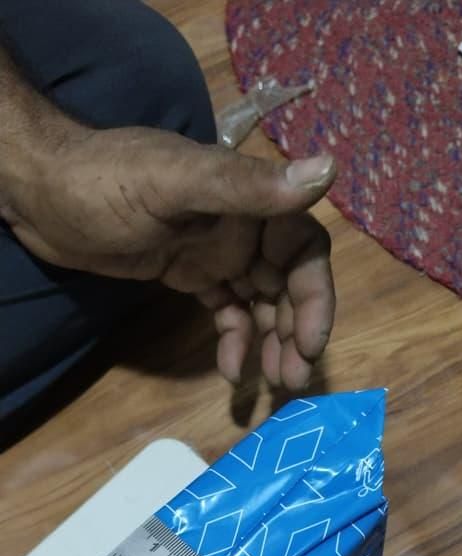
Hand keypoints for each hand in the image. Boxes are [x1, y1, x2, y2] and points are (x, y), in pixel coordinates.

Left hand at [3, 122, 335, 389]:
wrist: (42, 192)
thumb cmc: (104, 183)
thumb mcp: (174, 182)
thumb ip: (245, 185)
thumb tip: (326, 172)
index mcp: (247, 198)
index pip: (304, 249)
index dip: (315, 297)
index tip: (310, 344)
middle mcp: (241, 225)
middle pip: (289, 284)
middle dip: (297, 331)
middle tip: (292, 380)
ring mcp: (216, 251)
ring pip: (262, 303)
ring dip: (273, 342)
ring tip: (274, 383)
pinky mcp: (191, 273)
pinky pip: (228, 310)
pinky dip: (235, 339)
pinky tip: (229, 371)